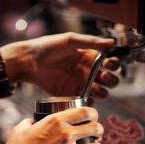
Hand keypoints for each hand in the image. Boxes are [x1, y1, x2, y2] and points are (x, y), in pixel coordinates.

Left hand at [1, 32, 119, 98]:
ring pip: (101, 92)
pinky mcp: (71, 94)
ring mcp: (80, 84)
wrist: (30, 62)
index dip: (114, 65)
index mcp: (89, 57)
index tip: (109, 64)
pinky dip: (90, 102)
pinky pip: (86, 101)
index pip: (109, 63)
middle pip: (109, 80)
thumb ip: (91, 42)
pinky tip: (86, 97)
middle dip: (112, 80)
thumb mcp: (70, 40)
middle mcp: (87, 71)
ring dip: (103, 92)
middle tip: (103, 77)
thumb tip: (112, 42)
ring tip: (94, 87)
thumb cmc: (48, 47)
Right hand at [5, 107, 105, 143]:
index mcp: (56, 121)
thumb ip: (29, 122)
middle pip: (95, 128)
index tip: (92, 117)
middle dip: (99, 130)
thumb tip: (31, 122)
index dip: (93, 114)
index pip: (85, 111)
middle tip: (97, 134)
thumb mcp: (21, 128)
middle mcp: (66, 134)